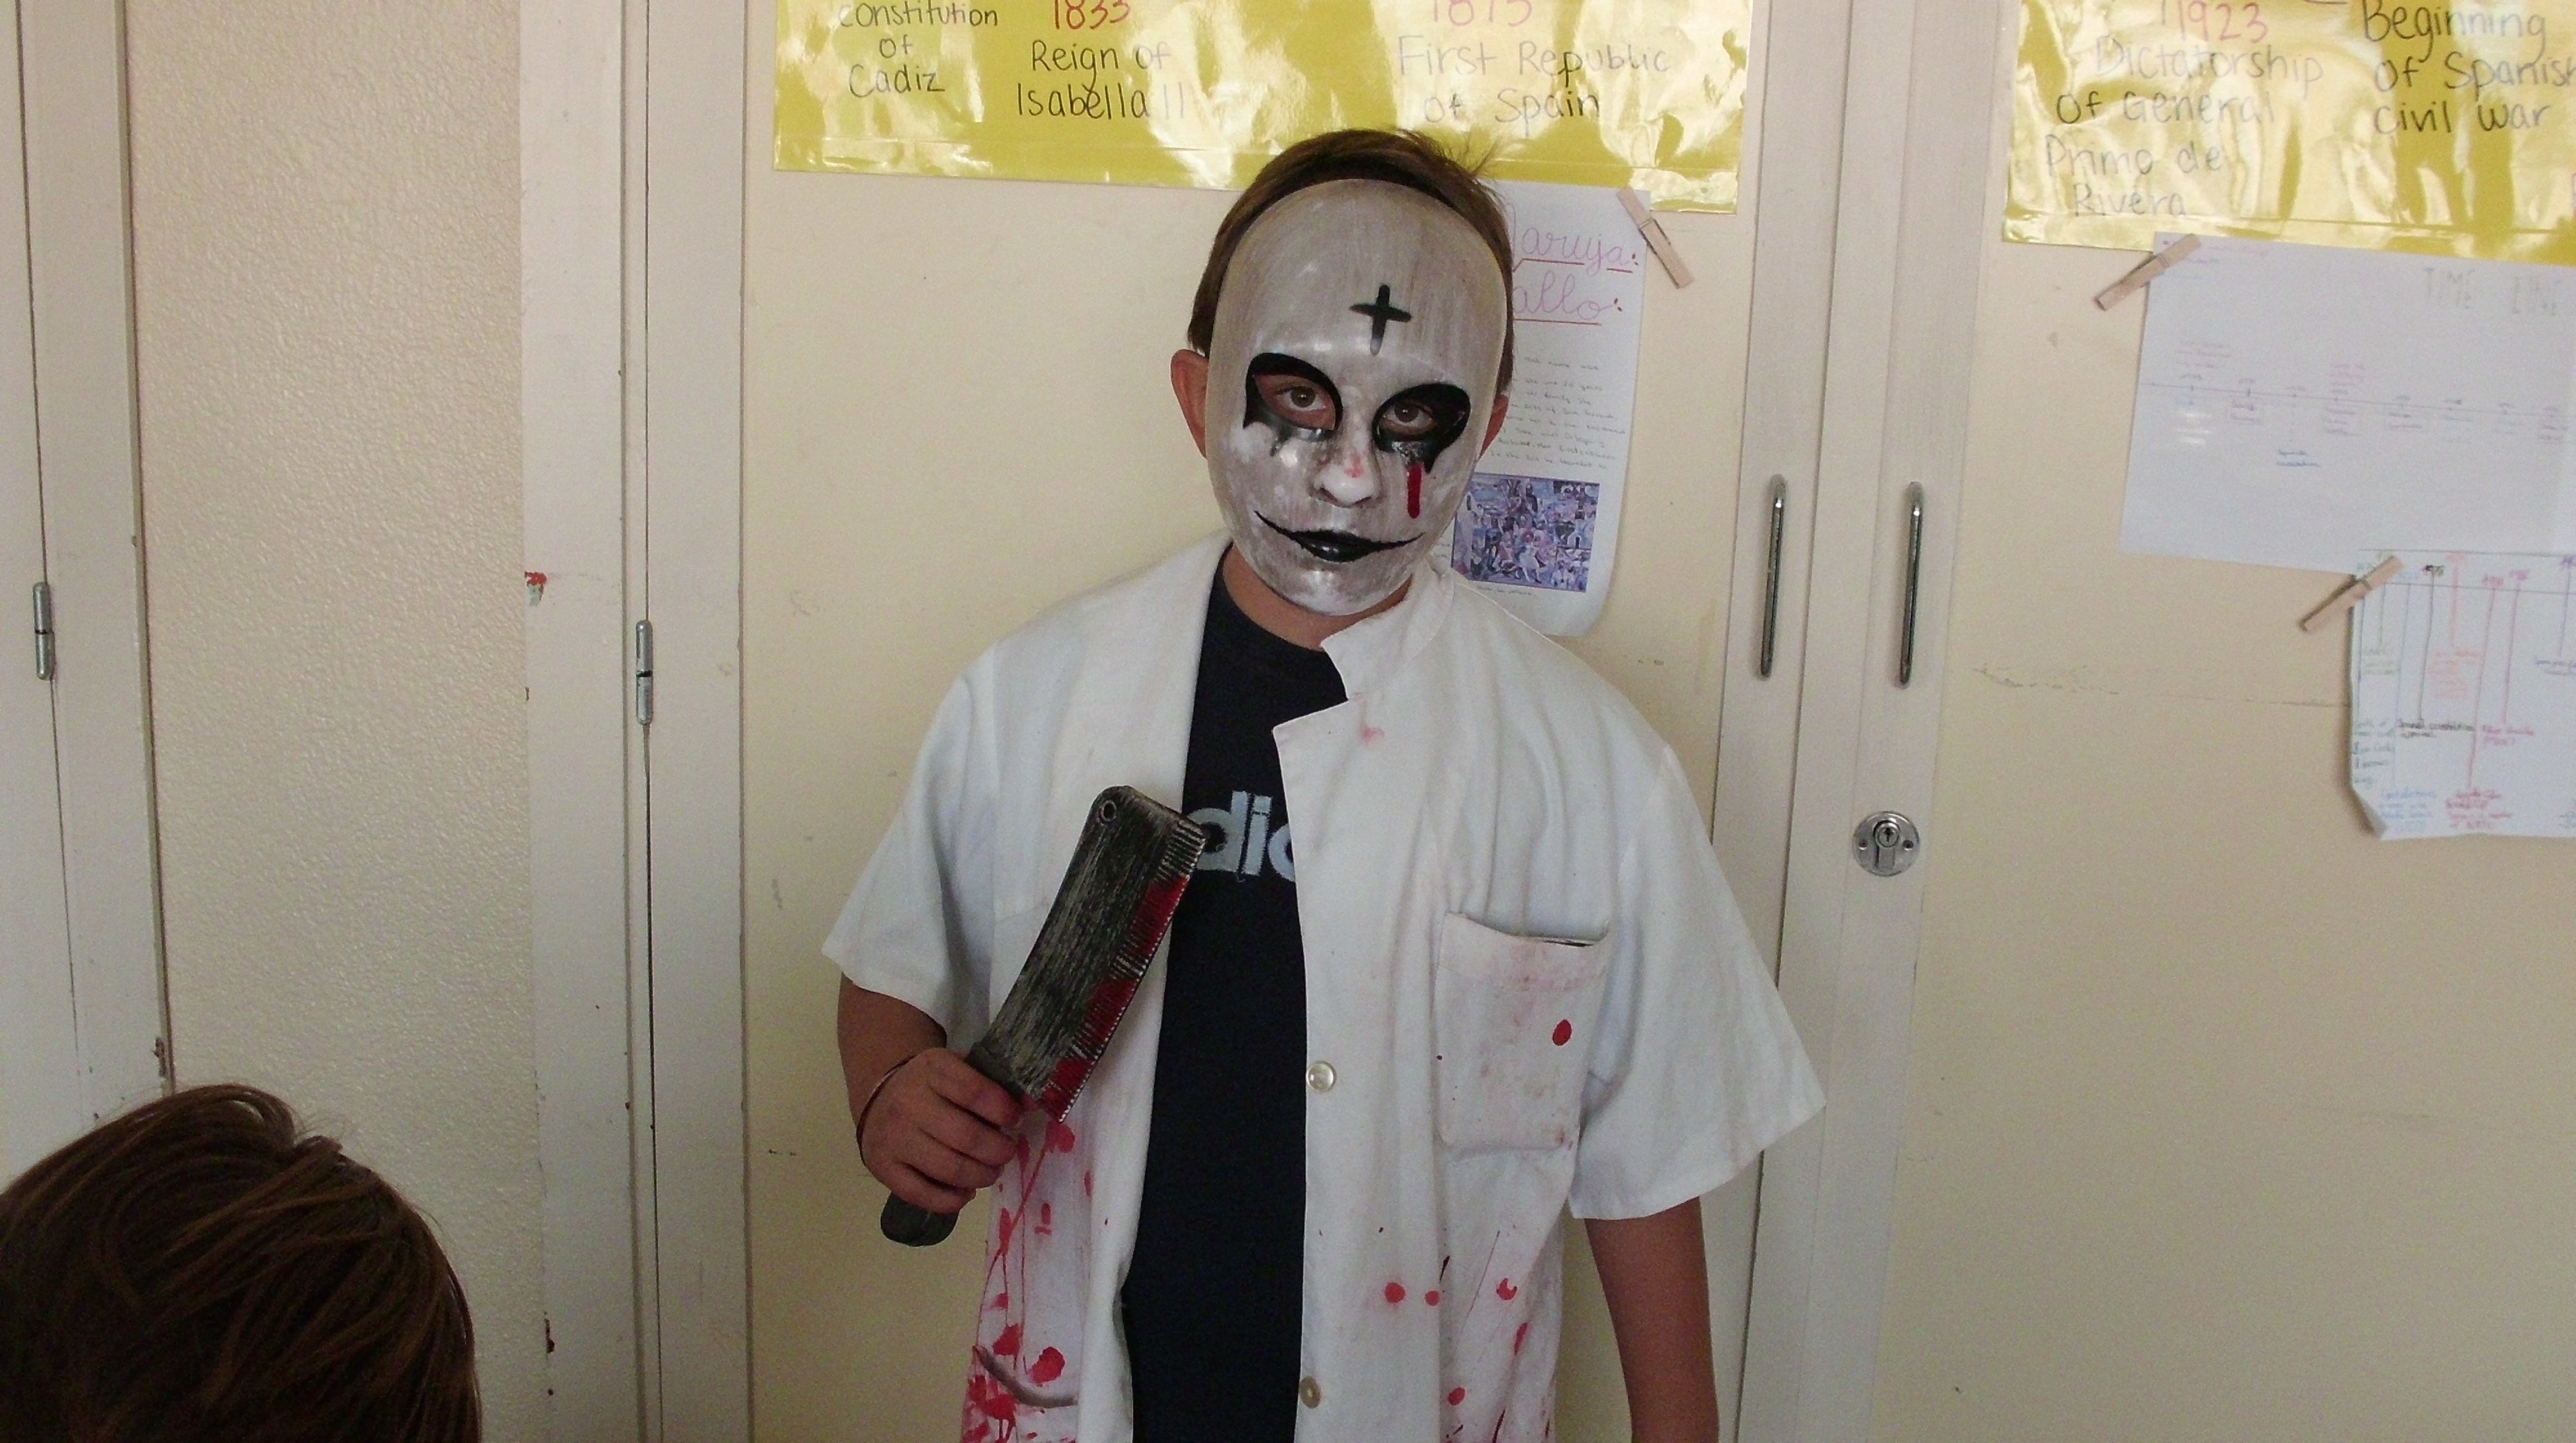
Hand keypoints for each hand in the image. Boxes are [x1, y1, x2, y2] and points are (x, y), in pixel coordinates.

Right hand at [858, 1049, 1026, 1213]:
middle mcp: (908, 1102)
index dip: (1002, 1110)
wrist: (880, 1099)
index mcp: (931, 1069)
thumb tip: (1027, 1105)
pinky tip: (966, 1192)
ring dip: (981, 1176)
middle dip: (998, 1150)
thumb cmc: (933, 1087)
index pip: (973, 1091)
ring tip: (991, 1172)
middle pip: (965, 1136)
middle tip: (1007, 1152)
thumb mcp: (957, 1070)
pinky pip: (923, 1194)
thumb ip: (989, 1084)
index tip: (1016, 1119)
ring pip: (948, 1168)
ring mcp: (893, 1138)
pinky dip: (953, 1200)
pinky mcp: (882, 1168)